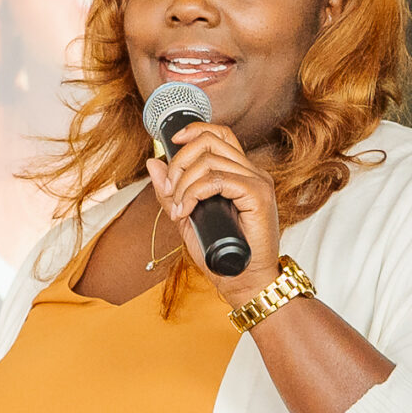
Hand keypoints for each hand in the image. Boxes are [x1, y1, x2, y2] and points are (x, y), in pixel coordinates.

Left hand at [145, 120, 280, 307]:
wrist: (244, 282)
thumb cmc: (221, 254)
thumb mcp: (188, 218)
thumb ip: (173, 191)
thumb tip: (153, 163)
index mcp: (241, 173)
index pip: (220, 134)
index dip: (194, 130)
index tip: (171, 143)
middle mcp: (252, 172)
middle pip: (211, 140)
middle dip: (180, 161)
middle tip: (170, 190)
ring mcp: (257, 182)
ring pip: (210, 160)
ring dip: (183, 183)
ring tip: (178, 208)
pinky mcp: (258, 196)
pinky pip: (218, 180)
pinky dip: (194, 193)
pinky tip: (187, 210)